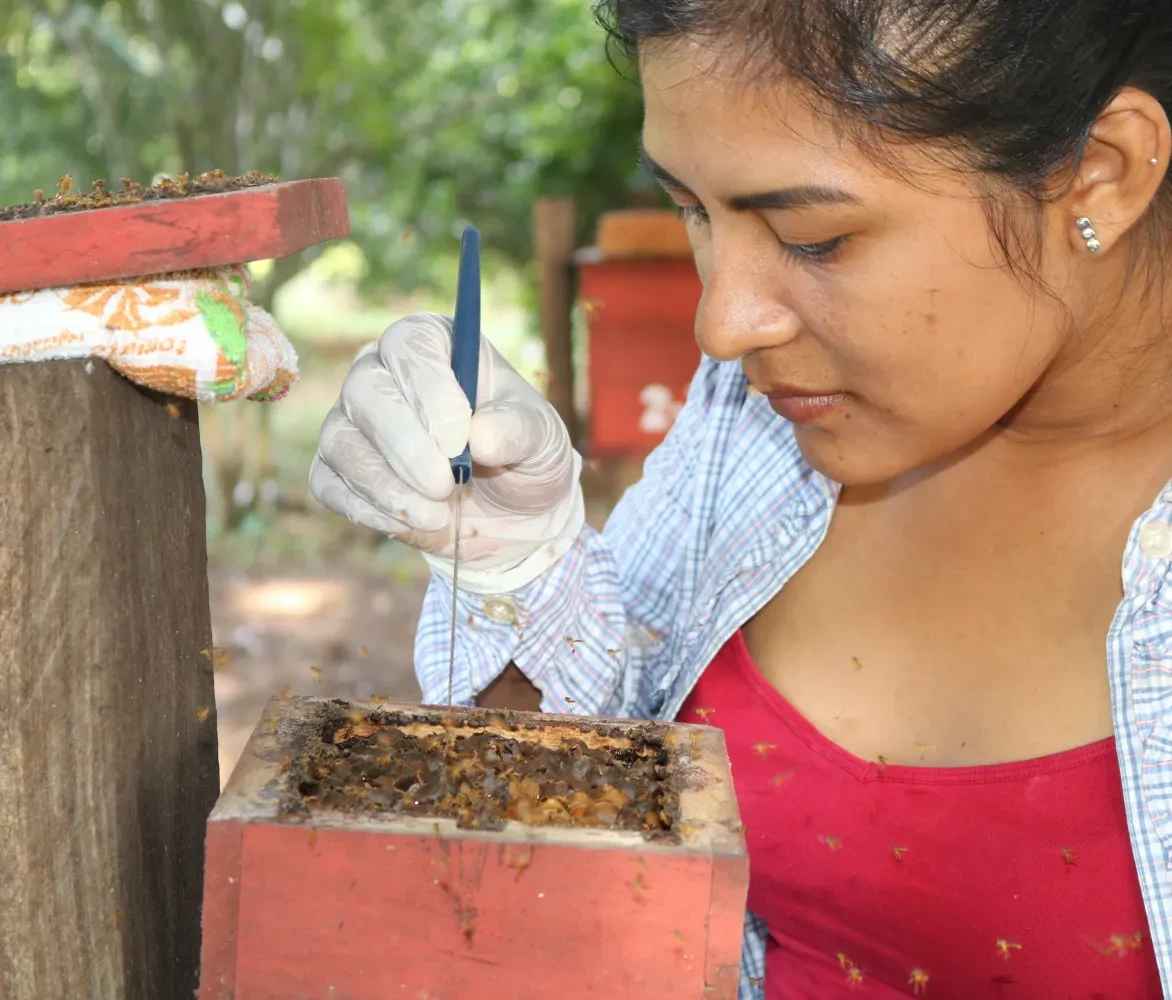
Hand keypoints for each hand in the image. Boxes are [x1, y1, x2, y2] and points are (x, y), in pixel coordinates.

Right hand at [310, 312, 583, 591]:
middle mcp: (384, 372)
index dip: (428, 388)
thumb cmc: (525, 456)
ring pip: (342, 441)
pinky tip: (413, 522)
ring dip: (387, 485)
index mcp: (435, 346)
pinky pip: (330, 483)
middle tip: (443, 485)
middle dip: (404, 444)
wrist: (510, 513)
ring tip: (438, 514)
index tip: (457, 437)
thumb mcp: (543, 440)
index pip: (411, 345)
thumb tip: (481, 437)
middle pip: (366, 389)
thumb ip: (519, 430)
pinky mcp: (338, 469)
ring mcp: (354, 421)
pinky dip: (369, 508)